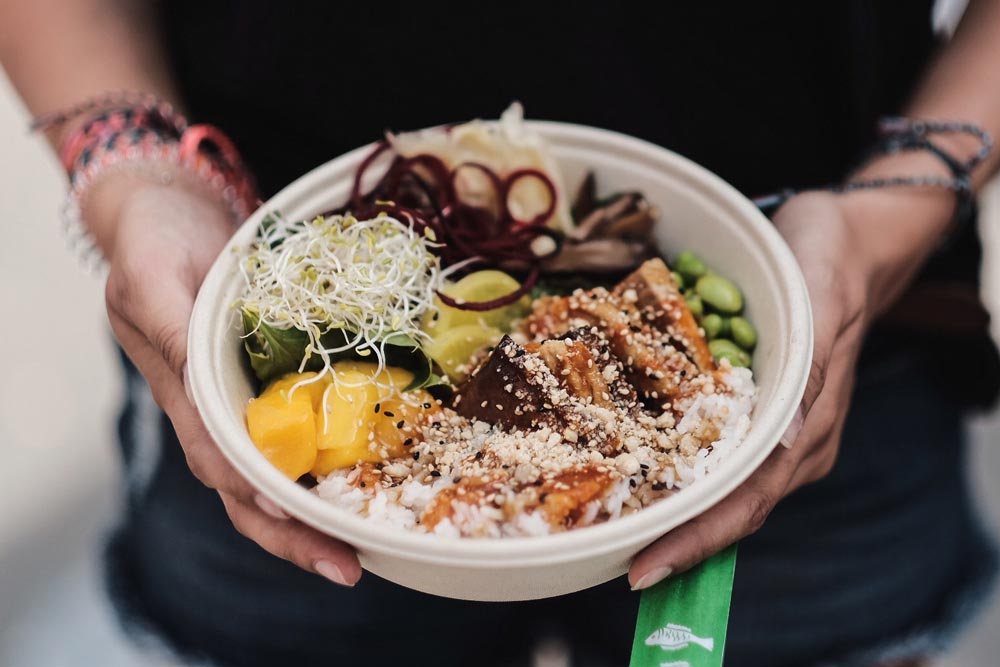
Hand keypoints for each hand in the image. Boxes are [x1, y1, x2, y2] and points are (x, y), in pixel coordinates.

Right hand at [96, 173, 360, 586]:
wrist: (172, 212)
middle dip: (294, 532)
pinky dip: (329, 465)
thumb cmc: (154, 239)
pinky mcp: (274, 382)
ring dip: (316, 514)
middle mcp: (213, 408)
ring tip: (363, 550)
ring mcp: (243, 400)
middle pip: (248, 488)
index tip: (294, 511)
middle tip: (346, 565)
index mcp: (181, 390)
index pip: (216, 456)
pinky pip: (301, 434)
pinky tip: (369, 486)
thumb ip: (170, 326)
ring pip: (276, 475)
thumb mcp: (151, 274)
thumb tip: (199, 383)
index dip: (253, 488)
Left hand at [629, 191, 875, 589]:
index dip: (696, 538)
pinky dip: (673, 471)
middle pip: (728, 508)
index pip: (748, 502)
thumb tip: (786, 443)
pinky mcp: (754, 413)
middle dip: (673, 538)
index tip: (644, 566)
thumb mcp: (820, 298)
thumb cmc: (828, 262)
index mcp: (810, 430)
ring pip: (718, 487)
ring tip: (611, 530)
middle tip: (610, 558)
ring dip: (669, 510)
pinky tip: (632, 475)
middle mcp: (791, 445)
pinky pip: (710, 452)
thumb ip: (807, 370)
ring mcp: (774, 433)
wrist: (845, 242)